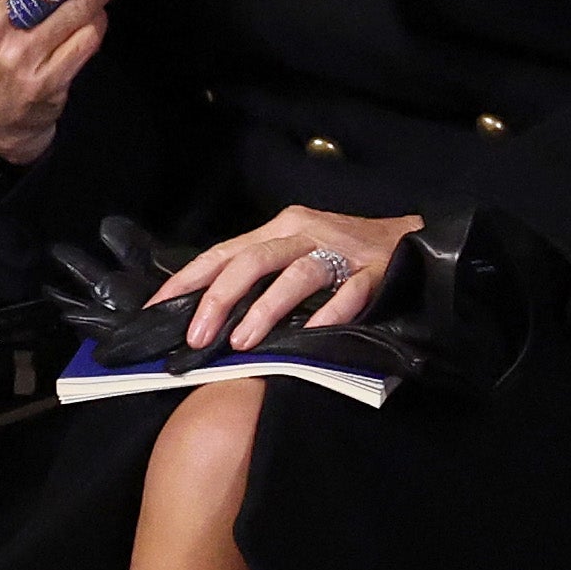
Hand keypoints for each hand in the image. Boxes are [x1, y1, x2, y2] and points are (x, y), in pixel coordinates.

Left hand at [156, 201, 420, 351]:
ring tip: (243, 342)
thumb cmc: (346, 251)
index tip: (158, 308)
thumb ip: (263, 271)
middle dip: (220, 299)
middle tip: (197, 336)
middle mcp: (305, 232)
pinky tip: (312, 334)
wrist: (413, 238)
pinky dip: (329, 314)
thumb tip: (211, 311)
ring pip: (296, 275)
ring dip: (265, 309)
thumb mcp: (298, 249)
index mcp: (281, 227)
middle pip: (253, 260)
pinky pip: (348, 294)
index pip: (224, 251)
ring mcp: (340, 251)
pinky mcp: (373, 271)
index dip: (189, 279)